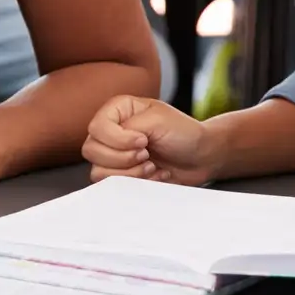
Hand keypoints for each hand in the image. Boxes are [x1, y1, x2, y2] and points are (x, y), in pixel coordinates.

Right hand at [81, 95, 215, 185]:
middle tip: (146, 154)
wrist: (202, 157)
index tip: (143, 141)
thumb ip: (131, 125)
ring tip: (151, 166)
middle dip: (123, 158)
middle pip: (92, 150)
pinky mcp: (122, 174)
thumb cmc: (184, 133)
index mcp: (118, 110)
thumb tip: (116, 143)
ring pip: (98, 170)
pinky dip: (135, 183)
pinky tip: (153, 174)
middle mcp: (112, 131)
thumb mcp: (159, 119)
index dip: (118, 139)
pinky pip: (112, 184)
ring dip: (129, 172)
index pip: (97, 127)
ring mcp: (115, 154)